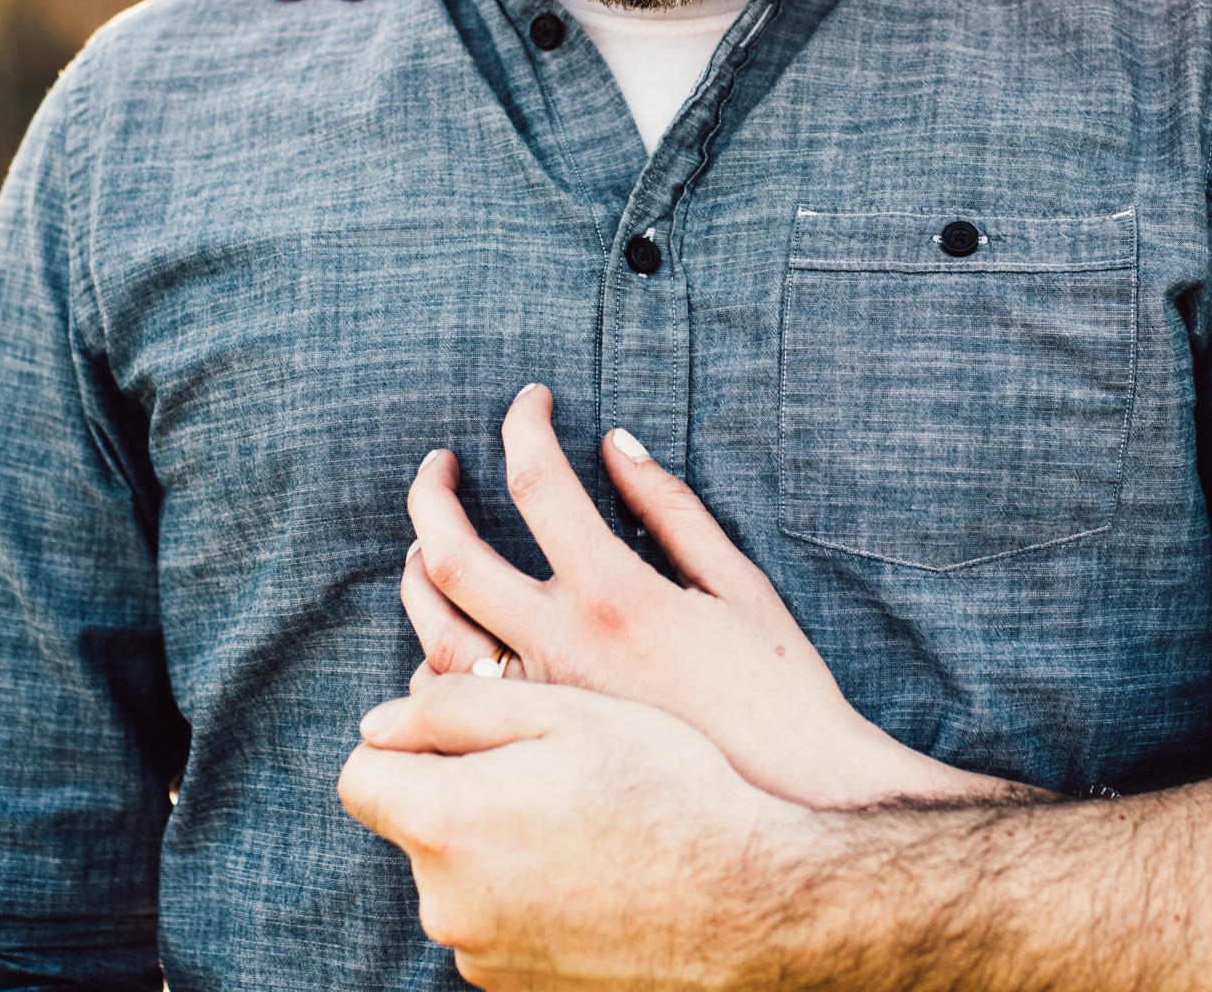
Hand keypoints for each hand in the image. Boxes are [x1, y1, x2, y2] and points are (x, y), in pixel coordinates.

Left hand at [340, 674, 813, 989]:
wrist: (748, 903)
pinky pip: (497, 923)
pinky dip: (530, 896)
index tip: (468, 735)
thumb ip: (454, 706)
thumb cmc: (664, 790)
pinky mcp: (518, 989)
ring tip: (588, 826)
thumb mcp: (565, 712)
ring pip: (459, 877)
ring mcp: (480, 956)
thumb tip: (381, 724)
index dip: (406, 744)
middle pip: (415, 828)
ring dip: (498, 847)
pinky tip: (598, 876)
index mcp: (444, 823)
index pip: (360, 775)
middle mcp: (445, 903)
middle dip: (461, 793)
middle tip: (555, 773)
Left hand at [404, 383, 1020, 808]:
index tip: (531, 401)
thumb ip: (671, 510)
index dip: (526, 425)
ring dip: (417, 578)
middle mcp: (560, 651)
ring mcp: (538, 714)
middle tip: (438, 467)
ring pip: (434, 638)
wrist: (795, 810)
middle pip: (449, 558)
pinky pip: (453, 715)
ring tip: (424, 548)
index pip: (538, 481)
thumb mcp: (737, 585)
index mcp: (614, 595)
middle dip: (431, 496)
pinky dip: (438, 667)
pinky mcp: (533, 765)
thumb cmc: (780, 692)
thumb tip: (616, 443)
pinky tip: (449, 646)